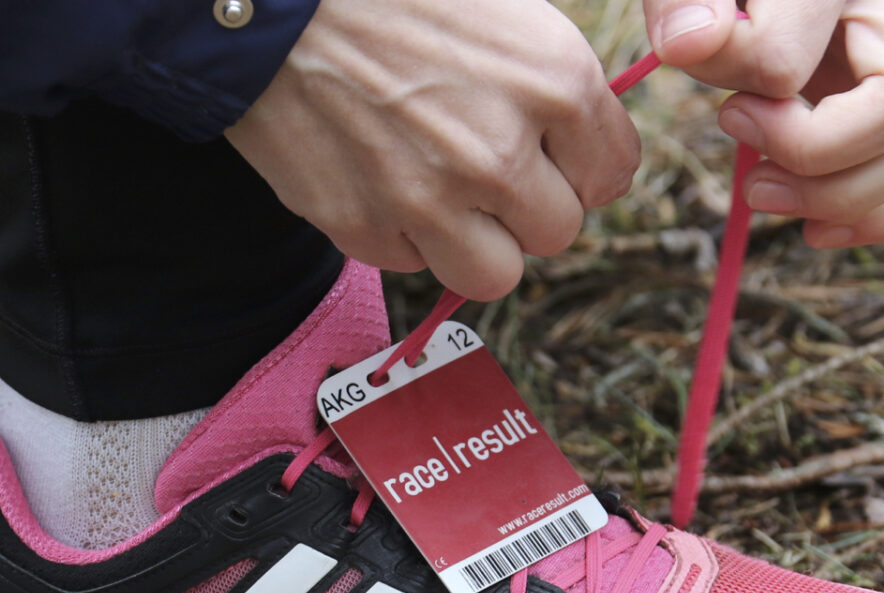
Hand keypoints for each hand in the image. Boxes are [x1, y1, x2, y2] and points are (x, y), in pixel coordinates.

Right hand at [226, 0, 640, 299]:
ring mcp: (430, 203)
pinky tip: (380, 173)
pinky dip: (404, 233)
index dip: (583, 161)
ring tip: (443, 188)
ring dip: (477, 240)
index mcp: (554, 84)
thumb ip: (553, 78)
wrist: (271, 0)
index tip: (553, 149)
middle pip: (558, 231)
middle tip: (487, 161)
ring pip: (495, 274)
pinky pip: (413, 264)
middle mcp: (500, 156)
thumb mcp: (502, 2)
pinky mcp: (366, 230)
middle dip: (529, 203)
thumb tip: (581, 138)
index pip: (613, 173)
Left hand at [643, 0, 883, 247]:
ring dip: (836, 198)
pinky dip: (867, 218)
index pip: (796, 55)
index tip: (726, 108)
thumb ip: (686, 2)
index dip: (754, 94)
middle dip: (814, 159)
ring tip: (763, 192)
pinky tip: (812, 227)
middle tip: (749, 173)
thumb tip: (689, 44)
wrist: (766, 4)